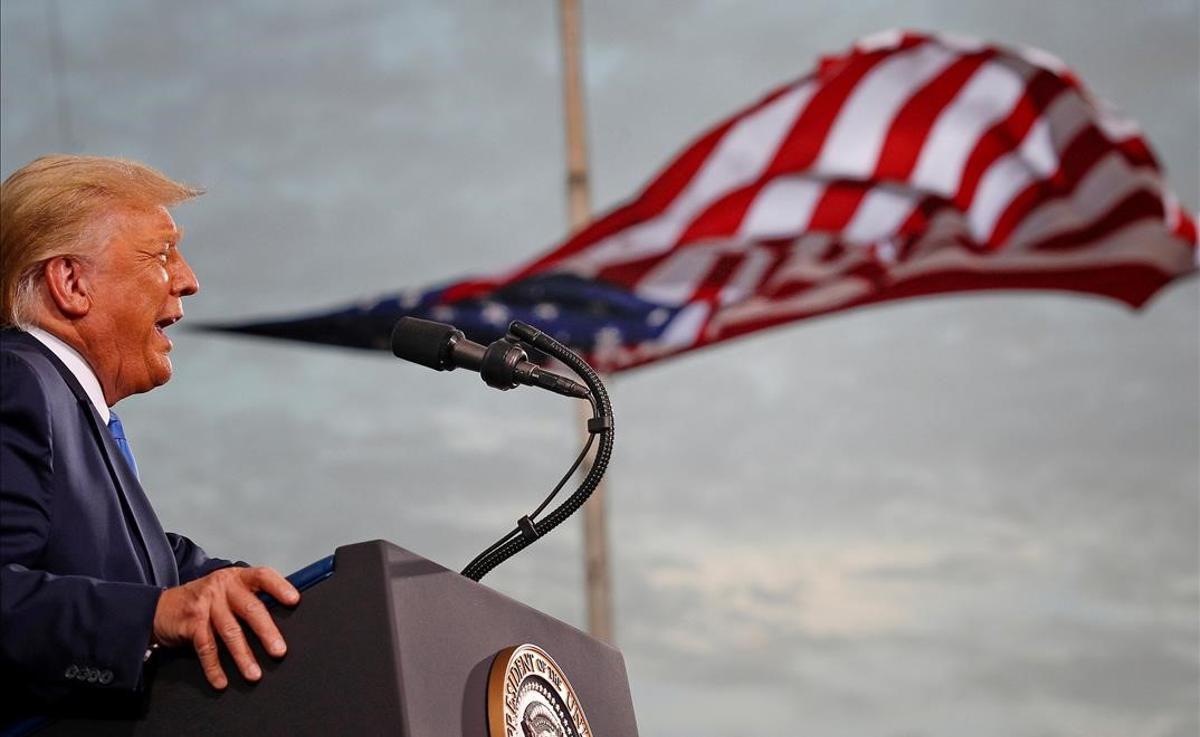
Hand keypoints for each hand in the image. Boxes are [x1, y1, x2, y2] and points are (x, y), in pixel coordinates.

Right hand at [152, 567, 300, 689]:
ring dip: (243, 656)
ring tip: (254, 674)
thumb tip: (282, 617)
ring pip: (230, 632)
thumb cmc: (204, 601)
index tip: (294, 600)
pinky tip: (221, 681)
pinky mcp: (191, 622)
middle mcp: (222, 587)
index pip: (263, 576)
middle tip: (279, 651)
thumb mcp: (227, 591)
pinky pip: (207, 648)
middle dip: (266, 632)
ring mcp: (206, 604)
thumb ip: (249, 598)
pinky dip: (214, 667)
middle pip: (250, 609)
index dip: (279, 587)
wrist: (161, 607)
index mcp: (237, 577)